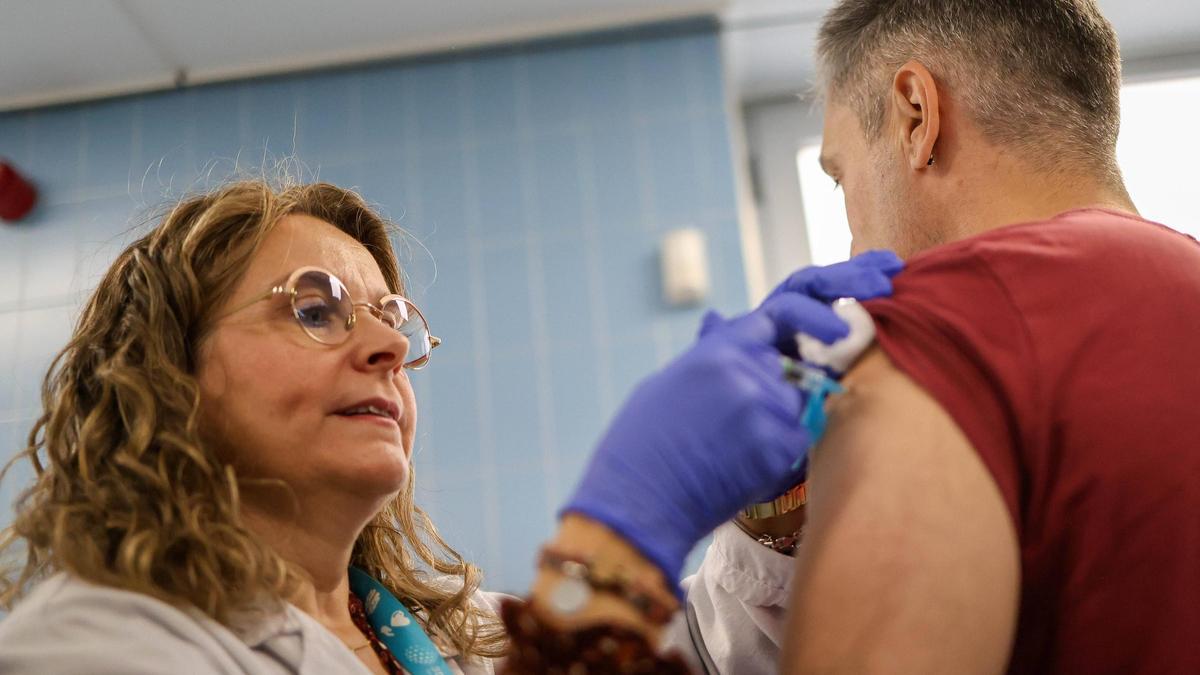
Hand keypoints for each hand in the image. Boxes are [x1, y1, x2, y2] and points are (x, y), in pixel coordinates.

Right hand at [561, 251, 903, 585]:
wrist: (637, 499)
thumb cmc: (644, 442)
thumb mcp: (673, 381)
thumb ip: (712, 352)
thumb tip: (722, 320)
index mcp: (721, 348)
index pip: (786, 309)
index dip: (822, 307)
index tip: (848, 312)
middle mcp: (749, 368)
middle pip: (806, 364)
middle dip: (830, 349)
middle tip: (853, 342)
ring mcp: (766, 405)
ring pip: (803, 407)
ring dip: (783, 424)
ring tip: (733, 450)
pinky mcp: (778, 446)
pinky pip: (797, 444)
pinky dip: (778, 455)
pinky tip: (738, 470)